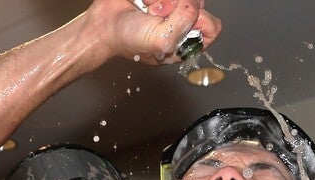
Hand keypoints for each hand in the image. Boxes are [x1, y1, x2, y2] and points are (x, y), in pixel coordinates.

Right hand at [89, 0, 221, 63]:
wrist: (102, 24)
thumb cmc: (128, 39)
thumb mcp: (163, 40)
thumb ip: (185, 22)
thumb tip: (193, 2)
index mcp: (187, 41)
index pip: (212, 26)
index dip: (199, 22)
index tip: (181, 24)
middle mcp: (182, 21)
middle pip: (199, 4)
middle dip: (178, 7)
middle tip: (158, 16)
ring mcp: (171, 4)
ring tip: (148, 9)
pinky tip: (143, 2)